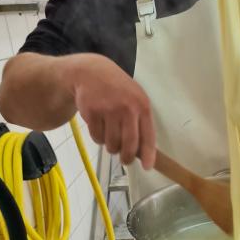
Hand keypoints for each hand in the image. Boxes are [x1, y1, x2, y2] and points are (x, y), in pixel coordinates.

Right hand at [63, 53, 155, 167]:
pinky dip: (98, 137)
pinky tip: (99, 125)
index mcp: (142, 106)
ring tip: (110, 134)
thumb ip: (140, 123)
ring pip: (111, 144)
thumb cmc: (118, 91)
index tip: (147, 167)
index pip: (148, 136)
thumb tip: (144, 153)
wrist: (92, 72)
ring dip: (110, 145)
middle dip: (126, 157)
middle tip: (124, 160)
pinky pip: (97, 137)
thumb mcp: (135, 100)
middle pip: (129, 145)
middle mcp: (127, 108)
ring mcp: (108, 109)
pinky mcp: (91, 112)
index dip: (148, 154)